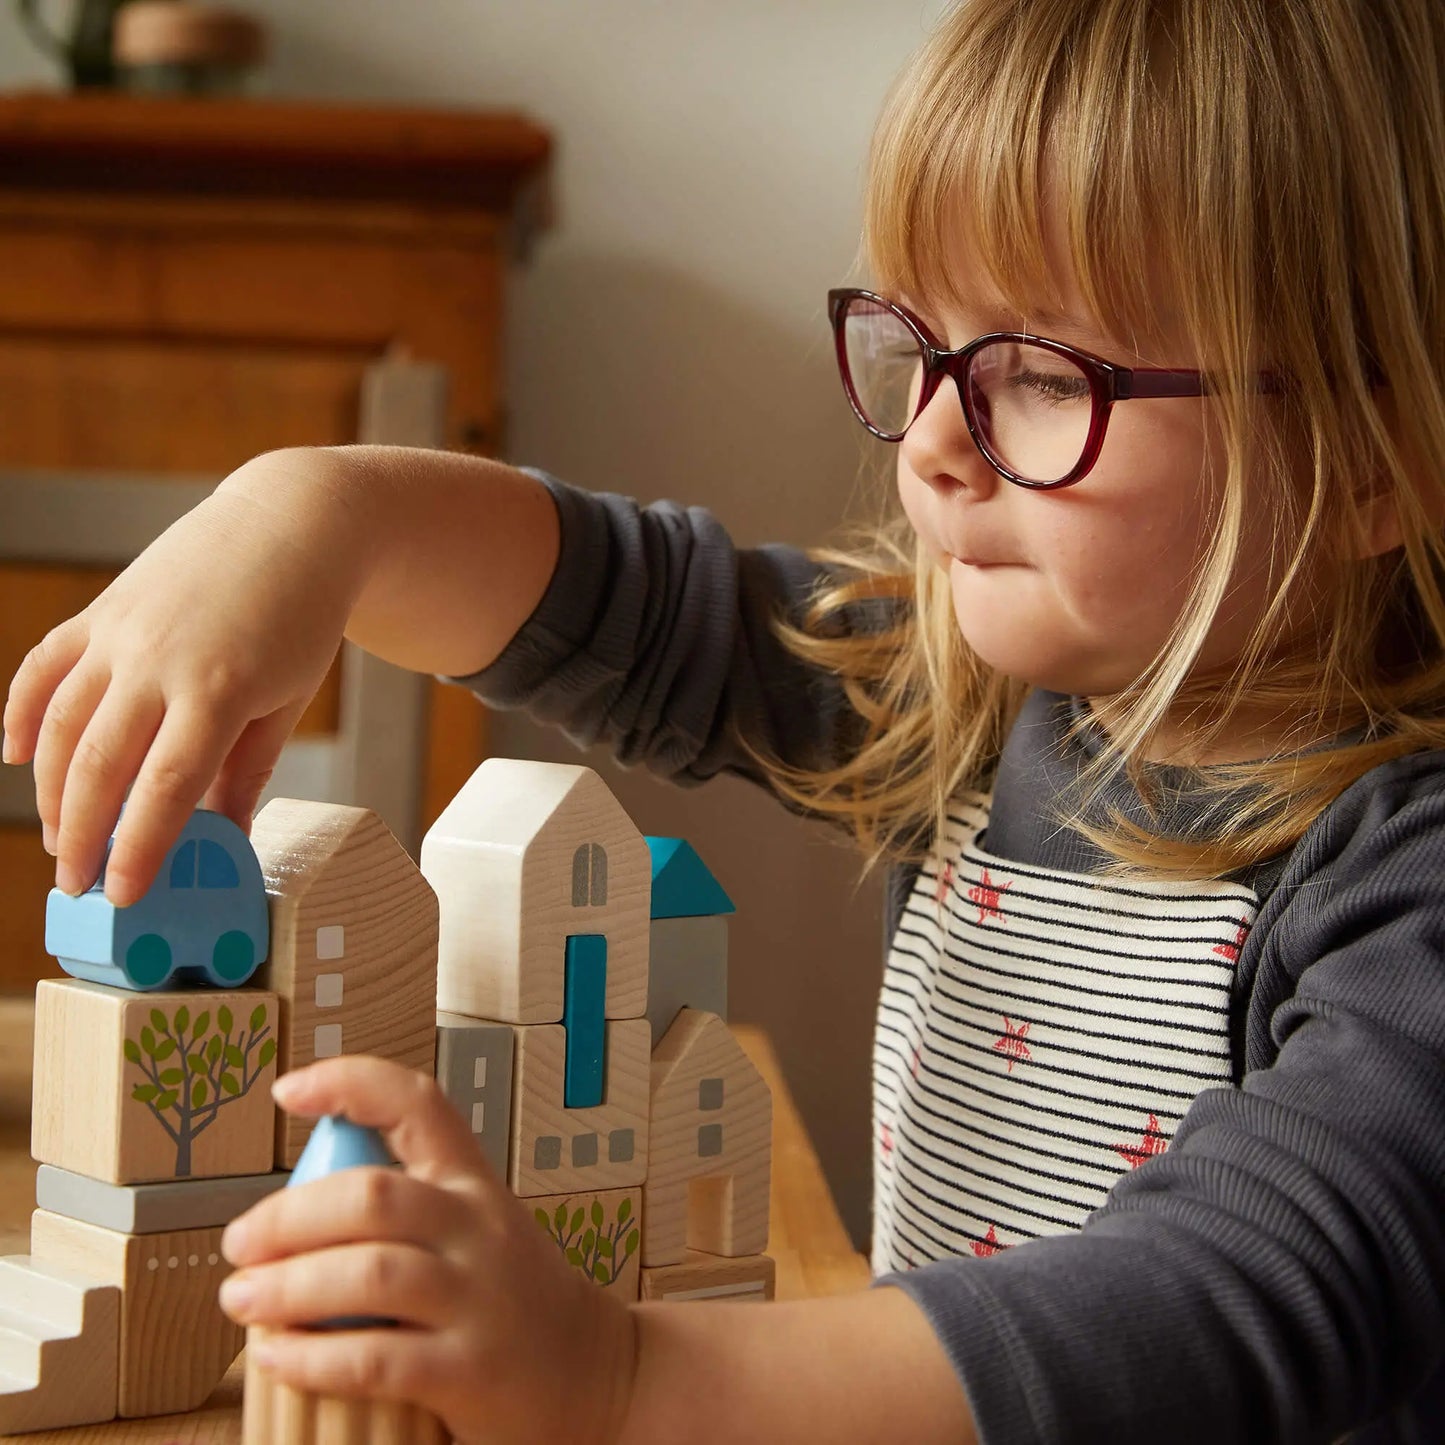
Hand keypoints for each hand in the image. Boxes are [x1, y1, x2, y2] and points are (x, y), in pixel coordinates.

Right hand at [2, 458, 363, 904]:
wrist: (292, 524)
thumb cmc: (302, 618)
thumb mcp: (289, 699)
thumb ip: (248, 769)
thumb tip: (223, 836)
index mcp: (217, 689)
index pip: (165, 789)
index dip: (137, 849)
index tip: (122, 896)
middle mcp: (157, 660)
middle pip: (102, 765)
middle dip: (84, 835)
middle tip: (78, 885)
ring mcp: (120, 632)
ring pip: (63, 724)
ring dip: (52, 790)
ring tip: (61, 839)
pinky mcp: (100, 611)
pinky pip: (45, 668)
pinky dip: (23, 713)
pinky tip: (17, 757)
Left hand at [218, 1057, 635, 1444]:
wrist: (601, 1374)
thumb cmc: (515, 1302)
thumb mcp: (478, 1233)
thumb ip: (411, 1214)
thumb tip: (291, 1219)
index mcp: (475, 1184)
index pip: (419, 1103)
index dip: (351, 1083)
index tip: (288, 1090)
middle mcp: (480, 1229)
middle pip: (374, 1196)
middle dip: (287, 1217)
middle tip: (239, 1244)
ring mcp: (480, 1298)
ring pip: (369, 1273)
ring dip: (287, 1287)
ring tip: (242, 1299)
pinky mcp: (471, 1370)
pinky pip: (375, 1356)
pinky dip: (311, 1356)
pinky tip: (277, 1356)